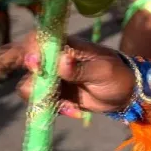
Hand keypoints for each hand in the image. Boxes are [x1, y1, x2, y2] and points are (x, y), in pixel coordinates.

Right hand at [15, 35, 135, 116]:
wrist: (124, 94)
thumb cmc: (116, 75)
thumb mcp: (103, 71)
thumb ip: (81, 69)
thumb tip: (62, 60)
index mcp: (66, 45)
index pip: (38, 40)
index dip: (30, 49)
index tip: (35, 63)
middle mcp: (54, 59)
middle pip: (27, 64)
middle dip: (34, 80)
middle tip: (52, 92)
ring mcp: (52, 77)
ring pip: (29, 86)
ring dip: (45, 99)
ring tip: (70, 106)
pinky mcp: (53, 94)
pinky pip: (41, 102)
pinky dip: (54, 109)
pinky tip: (74, 111)